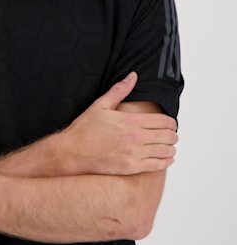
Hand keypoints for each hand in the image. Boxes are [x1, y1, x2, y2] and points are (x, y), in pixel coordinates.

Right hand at [60, 72, 177, 174]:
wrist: (72, 152)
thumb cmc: (85, 130)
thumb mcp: (101, 105)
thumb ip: (119, 90)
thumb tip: (133, 76)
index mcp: (131, 121)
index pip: (164, 121)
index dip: (171, 123)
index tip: (170, 124)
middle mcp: (136, 137)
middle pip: (168, 136)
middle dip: (173, 135)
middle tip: (170, 135)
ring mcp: (134, 154)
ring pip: (166, 150)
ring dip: (170, 148)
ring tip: (168, 146)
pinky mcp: (131, 167)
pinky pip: (158, 165)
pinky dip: (166, 161)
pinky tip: (166, 158)